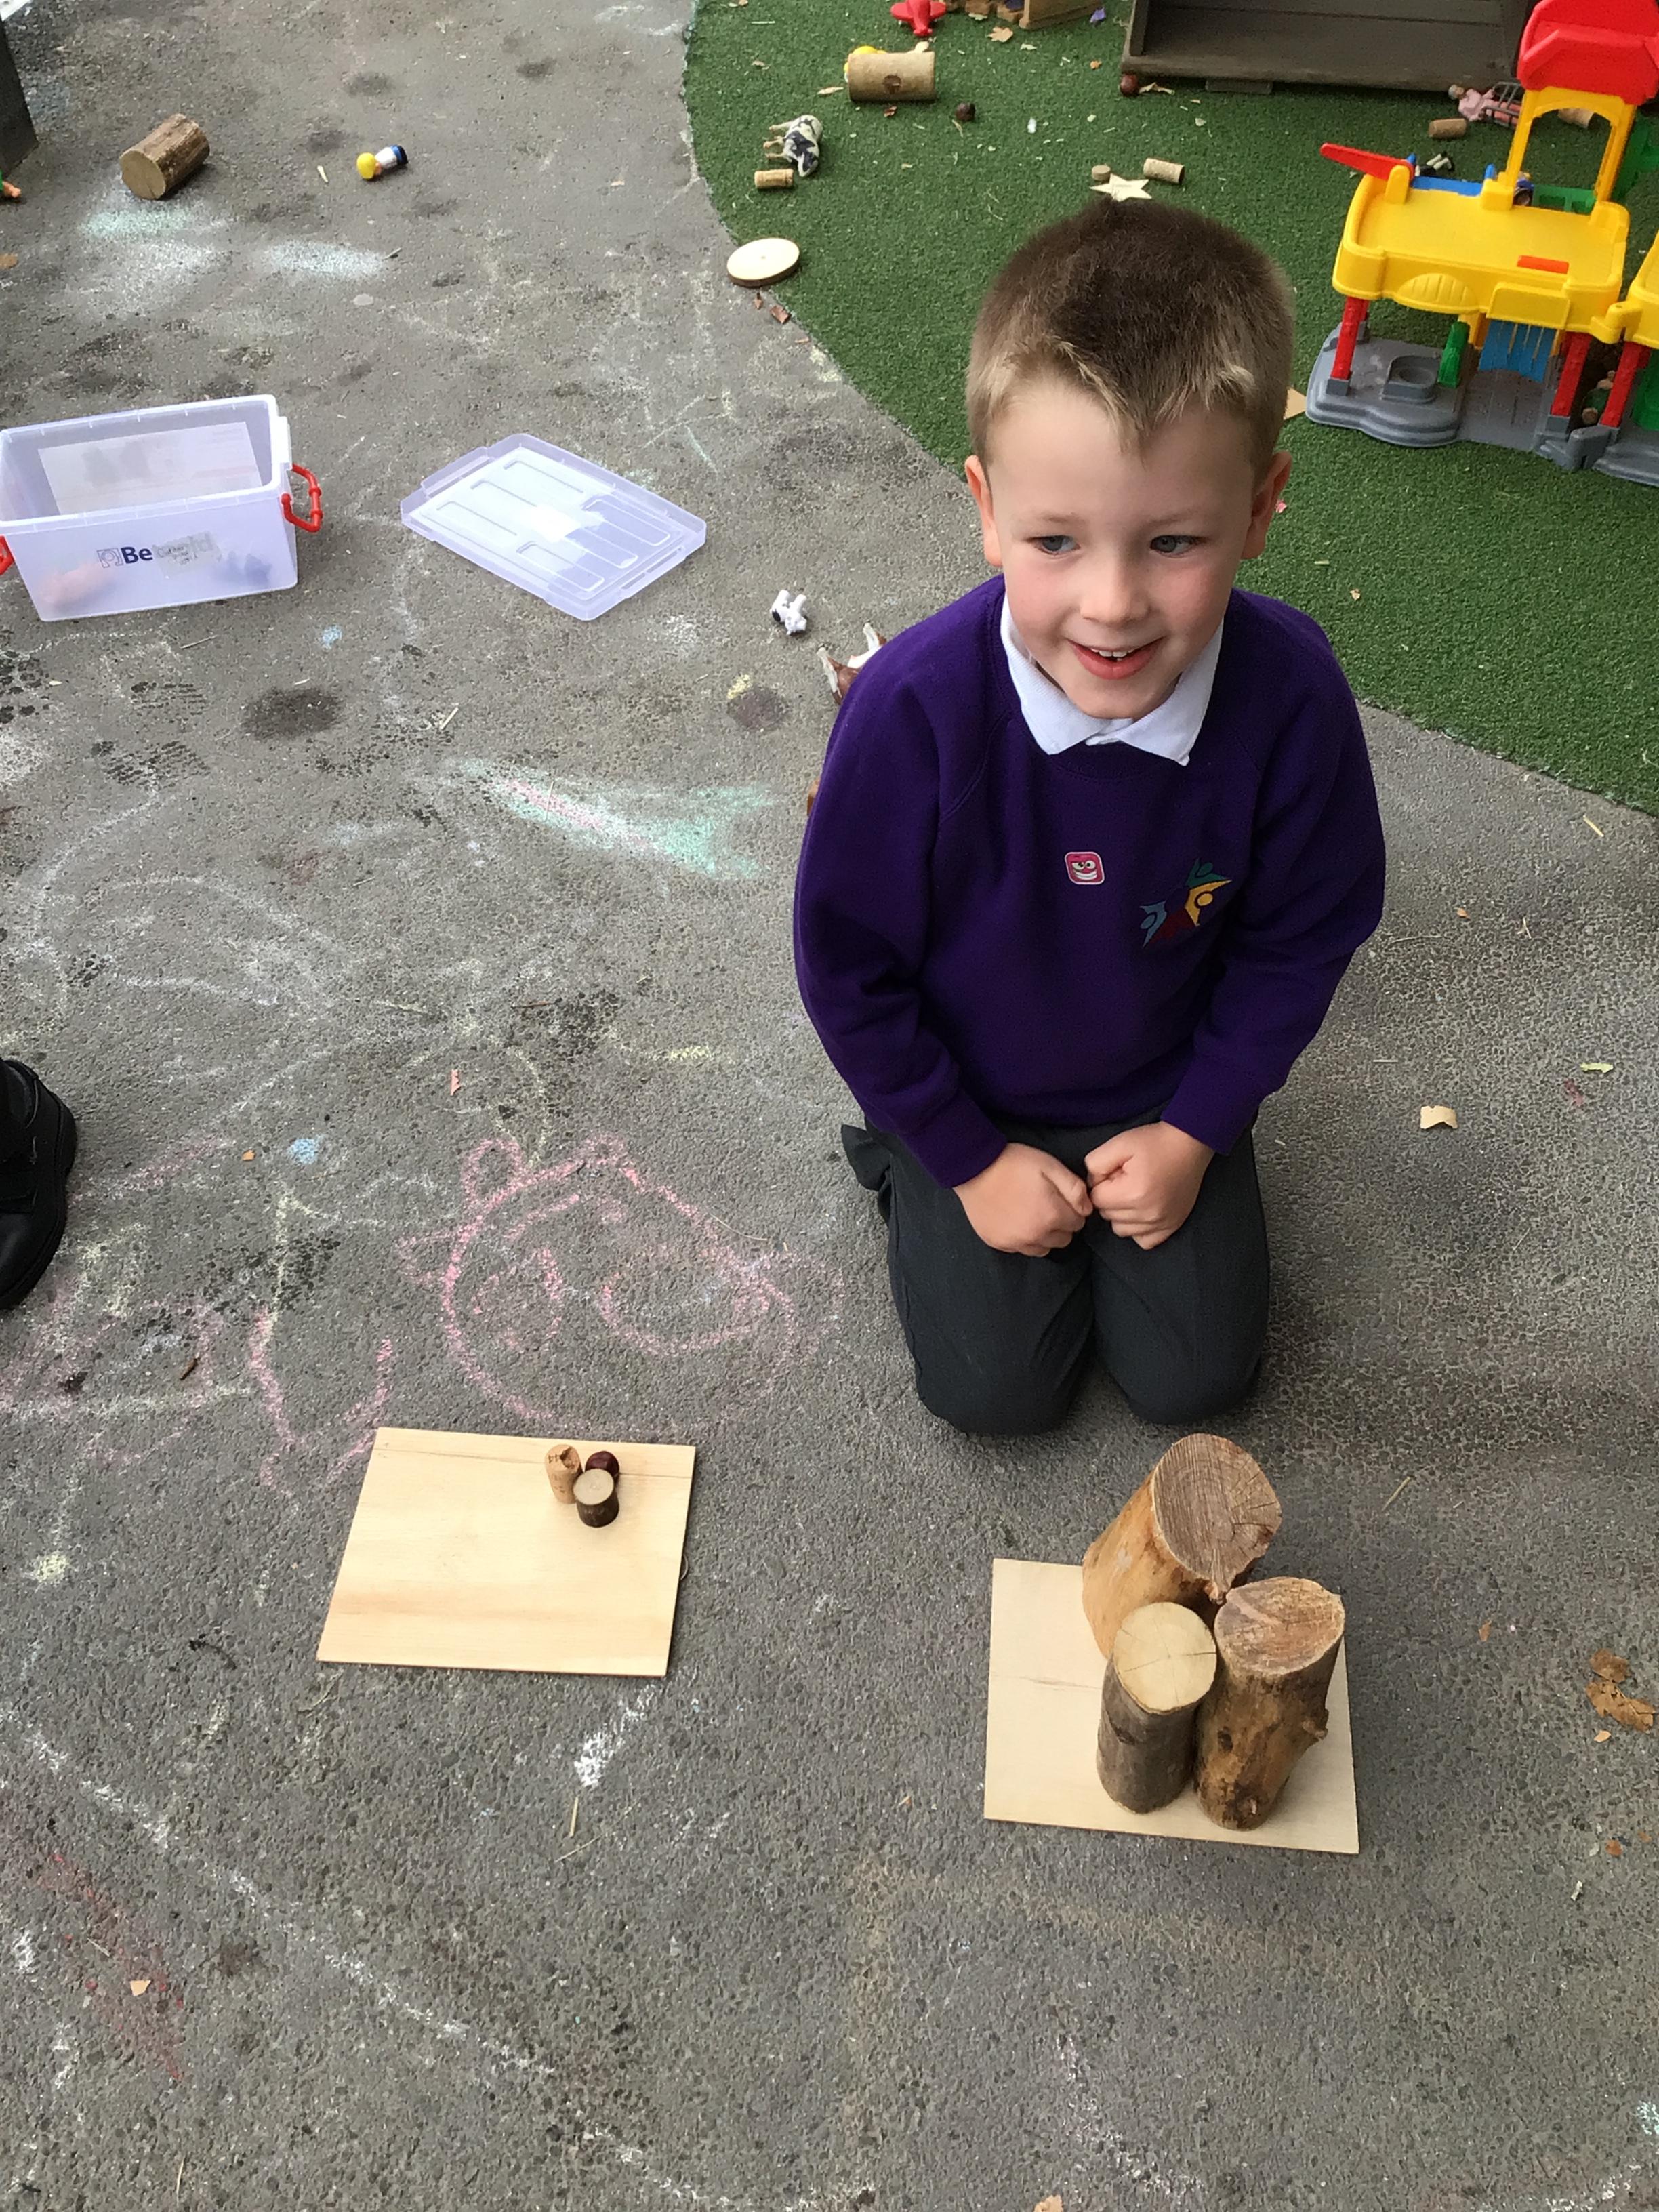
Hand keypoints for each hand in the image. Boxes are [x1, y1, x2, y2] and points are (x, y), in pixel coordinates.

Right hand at [954, 1142, 1091, 1257]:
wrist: (974, 1167)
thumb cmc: (1015, 1163)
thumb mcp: (1051, 1166)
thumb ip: (1075, 1189)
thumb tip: (1086, 1209)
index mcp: (1052, 1216)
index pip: (1078, 1224)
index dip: (1073, 1209)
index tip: (1062, 1198)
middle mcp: (1036, 1235)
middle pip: (1063, 1240)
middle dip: (1061, 1225)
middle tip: (1048, 1205)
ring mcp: (1015, 1243)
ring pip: (1043, 1249)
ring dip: (1044, 1235)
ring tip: (1033, 1214)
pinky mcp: (998, 1243)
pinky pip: (1021, 1249)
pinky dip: (1023, 1239)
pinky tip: (1016, 1220)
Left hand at [1085, 1121, 1214, 1250]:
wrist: (1190, 1144)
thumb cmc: (1154, 1142)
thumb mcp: (1119, 1143)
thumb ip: (1095, 1164)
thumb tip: (1091, 1184)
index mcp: (1133, 1193)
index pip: (1096, 1199)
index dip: (1102, 1183)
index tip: (1115, 1172)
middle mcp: (1148, 1214)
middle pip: (1107, 1215)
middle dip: (1111, 1198)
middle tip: (1126, 1180)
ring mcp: (1162, 1223)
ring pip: (1121, 1230)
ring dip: (1122, 1214)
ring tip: (1135, 1193)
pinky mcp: (1172, 1227)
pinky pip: (1143, 1241)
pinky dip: (1138, 1229)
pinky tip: (1143, 1211)